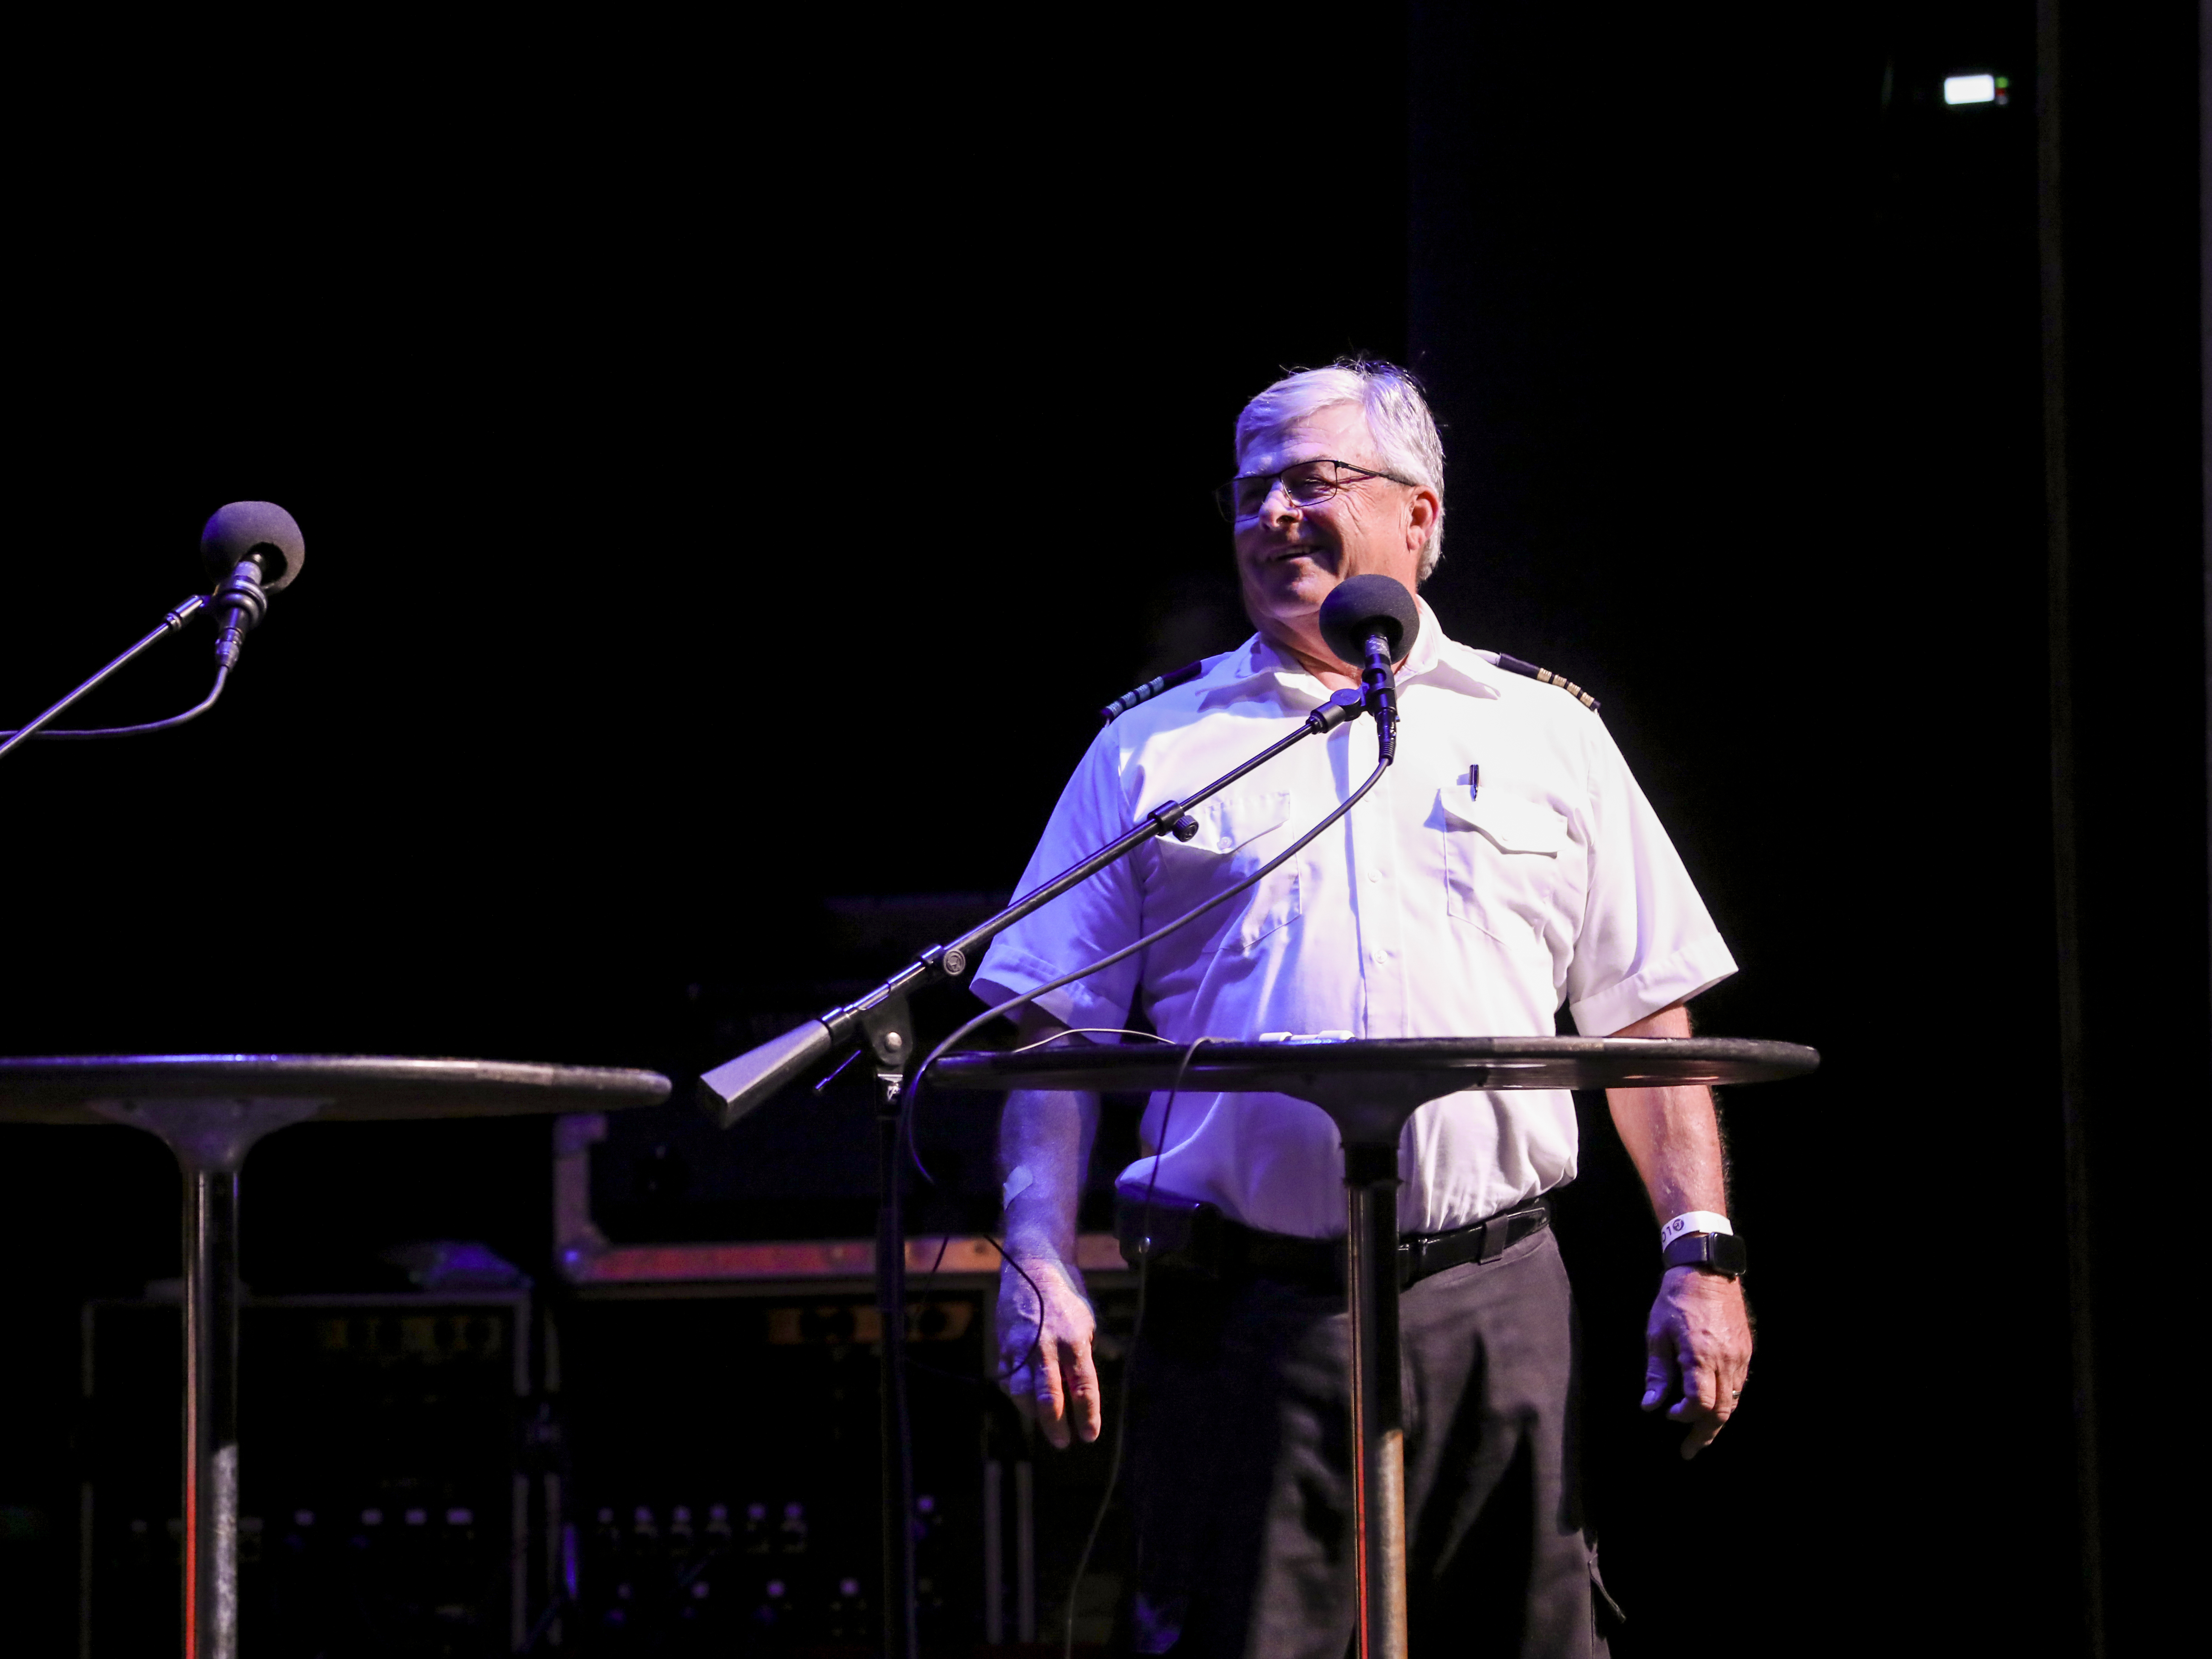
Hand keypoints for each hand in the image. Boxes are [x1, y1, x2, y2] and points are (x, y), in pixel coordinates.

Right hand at [998, 1251, 1102, 1447]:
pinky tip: (1026, 1400)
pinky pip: (1009, 1379)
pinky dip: (1017, 1394)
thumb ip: (1084, 1356)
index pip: (1083, 1387)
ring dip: (1033, 1414)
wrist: (1033, 1267)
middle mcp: (1047, 1345)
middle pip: (1050, 1396)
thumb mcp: (1087, 1322)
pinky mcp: (1004, 1345)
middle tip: (1062, 1443)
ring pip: (1023, 1392)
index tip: (1088, 1436)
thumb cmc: (1066, 1298)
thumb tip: (1083, 1391)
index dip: (1087, 1415)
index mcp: (1074, 1340)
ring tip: (1044, 1423)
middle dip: (1056, 1425)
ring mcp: (1022, 1346)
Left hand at [1641, 1264, 1752, 1457]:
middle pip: (1722, 1411)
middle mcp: (1725, 1360)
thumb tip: (1650, 1406)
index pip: (1700, 1405)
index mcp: (1700, 1357)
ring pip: (1734, 1401)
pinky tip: (1712, 1404)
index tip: (1668, 1415)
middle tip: (1689, 1450)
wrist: (1706, 1269)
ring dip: (1717, 1421)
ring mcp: (1740, 1356)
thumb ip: (1657, 1373)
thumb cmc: (1675, 1299)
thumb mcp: (1657, 1333)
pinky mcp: (1746, 1349)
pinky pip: (1739, 1384)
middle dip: (1705, 1434)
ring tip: (1700, 1434)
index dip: (1684, 1418)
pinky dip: (1726, 1399)